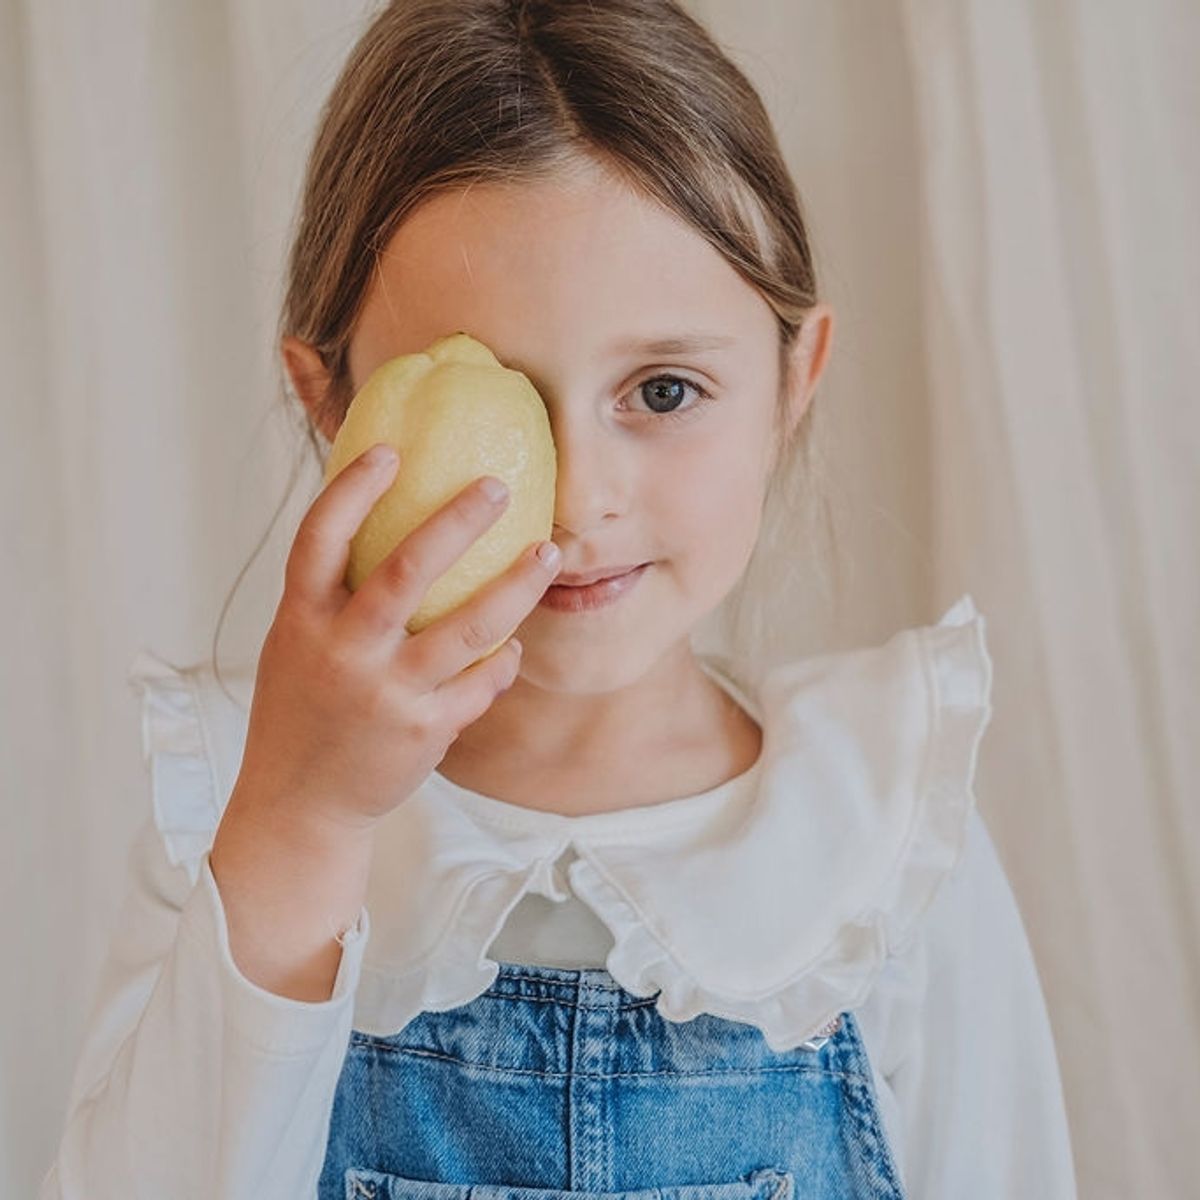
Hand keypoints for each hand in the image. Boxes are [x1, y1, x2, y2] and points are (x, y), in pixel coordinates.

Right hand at [231, 443, 562, 837]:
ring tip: (548, 554)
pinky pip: (481, 682)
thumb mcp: (297, 643)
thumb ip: (333, 594)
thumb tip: (383, 524)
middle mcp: (343, 651)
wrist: (299, 803)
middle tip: (499, 487)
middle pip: (407, 570)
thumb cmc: (302, 709)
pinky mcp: (424, 731)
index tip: (391, 450)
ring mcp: (386, 693)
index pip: (320, 537)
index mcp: (302, 619)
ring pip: (468, 628)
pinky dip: (503, 659)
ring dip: (517, 586)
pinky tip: (516, 644)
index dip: (353, 488)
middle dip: (459, 521)